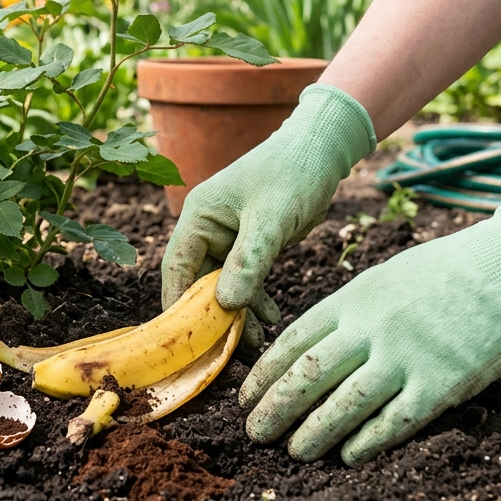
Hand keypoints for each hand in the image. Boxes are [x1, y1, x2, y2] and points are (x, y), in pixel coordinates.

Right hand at [161, 84, 375, 345]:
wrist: (323, 150)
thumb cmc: (294, 173)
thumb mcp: (272, 219)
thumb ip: (249, 261)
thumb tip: (226, 304)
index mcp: (199, 216)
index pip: (176, 267)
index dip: (178, 304)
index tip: (186, 339)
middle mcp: (207, 227)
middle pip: (197, 281)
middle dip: (212, 315)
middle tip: (226, 350)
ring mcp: (227, 236)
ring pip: (222, 285)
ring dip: (237, 312)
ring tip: (255, 342)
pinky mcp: (250, 243)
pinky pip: (244, 279)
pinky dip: (255, 300)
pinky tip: (271, 319)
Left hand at [240, 173, 500, 464]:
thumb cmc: (449, 268)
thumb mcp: (385, 276)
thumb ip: (350, 309)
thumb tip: (315, 343)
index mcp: (354, 298)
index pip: (293, 341)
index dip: (264, 373)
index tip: (245, 396)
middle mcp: (372, 328)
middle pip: (308, 375)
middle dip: (275, 408)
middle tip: (254, 432)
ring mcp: (407, 356)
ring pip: (344, 404)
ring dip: (312, 432)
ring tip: (294, 451)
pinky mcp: (444, 383)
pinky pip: (395, 421)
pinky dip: (367, 442)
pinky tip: (348, 457)